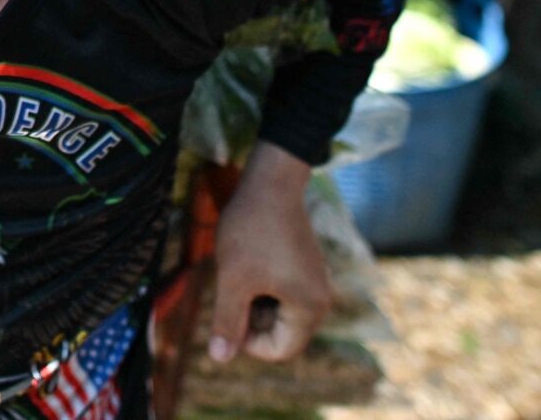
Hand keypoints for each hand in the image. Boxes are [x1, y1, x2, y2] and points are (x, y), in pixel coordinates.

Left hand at [208, 143, 332, 364]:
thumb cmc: (251, 230)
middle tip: (234, 286)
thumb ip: (227, 321)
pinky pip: (283, 295)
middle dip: (251, 319)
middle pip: (281, 335)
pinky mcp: (307, 269)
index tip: (229, 310)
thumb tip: (219, 358)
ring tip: (241, 272)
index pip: (279, 351)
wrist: (270, 182)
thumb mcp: (233, 279)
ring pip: (279, 314)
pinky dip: (263, 288)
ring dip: (254, 302)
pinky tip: (250, 262)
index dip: (248, 342)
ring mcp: (316, 283)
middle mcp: (321, 300)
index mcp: (309, 308)